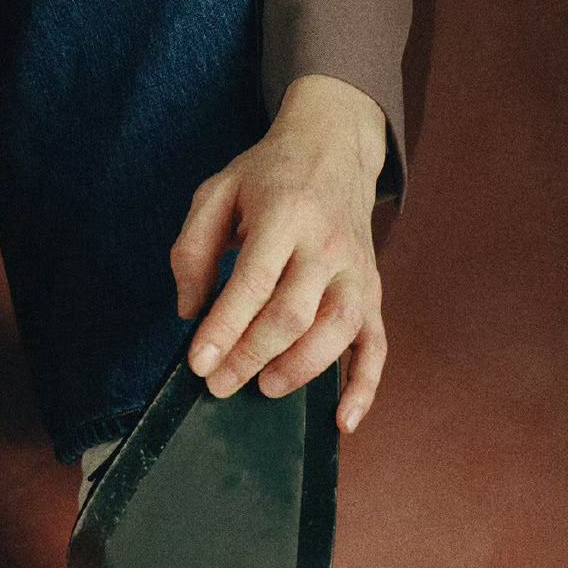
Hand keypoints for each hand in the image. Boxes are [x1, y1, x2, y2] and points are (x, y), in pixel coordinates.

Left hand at [170, 74, 389, 436]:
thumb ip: (194, 247)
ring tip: (263, 387)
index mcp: (284, 214)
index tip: (198, 363)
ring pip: (336, 332)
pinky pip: (377, 346)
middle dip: (251, 356)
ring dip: (300, 370)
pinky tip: (342, 421)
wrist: (334, 146)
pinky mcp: (373, 291)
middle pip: (293, 314)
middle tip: (218, 384)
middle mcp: (327, 244)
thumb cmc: (267, 175)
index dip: (224, 328)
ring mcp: (357, 270)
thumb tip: (190, 311)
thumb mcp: (217, 191)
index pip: (254, 281)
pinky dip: (364, 387)